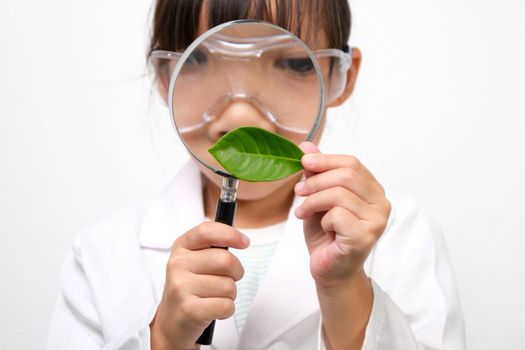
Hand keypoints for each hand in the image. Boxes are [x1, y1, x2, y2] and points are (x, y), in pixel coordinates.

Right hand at [150, 222, 249, 349]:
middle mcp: (177, 264)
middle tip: (226, 279)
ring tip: (213, 297)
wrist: (171, 322)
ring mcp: (181, 287)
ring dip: (229, 294)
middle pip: (226, 260)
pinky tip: (212, 310)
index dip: (230, 234)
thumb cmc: (191, 287)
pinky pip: (226, 306)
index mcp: (181, 247)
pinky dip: (226, 310)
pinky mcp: (189, 310)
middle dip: (236, 272)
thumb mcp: (195, 260)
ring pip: (229, 286)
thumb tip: (241, 239)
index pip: (207, 231)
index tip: (244, 242)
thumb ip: (213, 246)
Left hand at [294, 142, 390, 287]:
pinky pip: (338, 215)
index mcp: (372, 190)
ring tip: (303, 212)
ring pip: (339, 194)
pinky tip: (323, 229)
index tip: (303, 162)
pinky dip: (323, 220)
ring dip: (313, 201)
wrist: (329, 270)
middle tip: (299, 192)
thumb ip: (316, 173)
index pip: (352, 163)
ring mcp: (377, 221)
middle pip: (346, 175)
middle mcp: (381, 203)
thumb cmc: (327, 235)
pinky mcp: (366, 236)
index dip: (325, 159)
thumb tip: (306, 146)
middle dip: (316, 180)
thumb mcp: (317, 197)